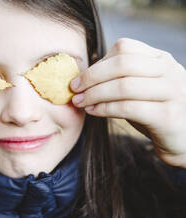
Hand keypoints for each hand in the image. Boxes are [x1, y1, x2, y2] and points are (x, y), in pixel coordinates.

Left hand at [70, 38, 185, 168]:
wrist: (185, 138)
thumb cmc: (154, 110)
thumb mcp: (140, 88)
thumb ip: (119, 78)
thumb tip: (81, 78)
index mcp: (160, 59)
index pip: (124, 48)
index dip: (97, 64)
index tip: (78, 79)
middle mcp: (169, 70)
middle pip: (122, 64)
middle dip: (91, 77)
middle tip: (74, 90)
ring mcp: (172, 92)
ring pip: (124, 86)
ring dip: (95, 94)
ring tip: (80, 102)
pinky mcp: (168, 116)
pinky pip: (129, 107)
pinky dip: (105, 109)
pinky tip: (93, 112)